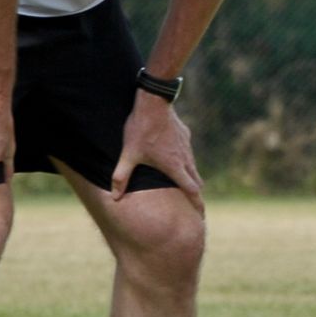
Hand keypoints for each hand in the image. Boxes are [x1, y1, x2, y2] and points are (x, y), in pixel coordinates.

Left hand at [111, 90, 203, 214]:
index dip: (197, 204)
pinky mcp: (185, 136)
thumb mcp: (129, 154)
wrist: (154, 102)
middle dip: (195, 193)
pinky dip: (185, 161)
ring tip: (183, 183)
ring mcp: (187, 146)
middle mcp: (185, 158)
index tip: (201, 214)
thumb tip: (114, 197)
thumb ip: (121, 177)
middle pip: (196, 181)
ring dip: (190, 177)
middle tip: (194, 204)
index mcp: (174, 167)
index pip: (191, 190)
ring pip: (193, 167)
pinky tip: (174, 157)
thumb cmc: (141, 129)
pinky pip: (188, 153)